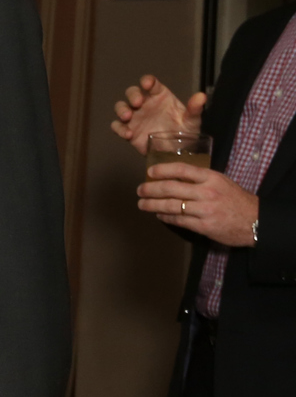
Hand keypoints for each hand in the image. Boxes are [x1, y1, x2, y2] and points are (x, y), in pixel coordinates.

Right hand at [111, 73, 204, 152]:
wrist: (176, 152)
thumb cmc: (184, 132)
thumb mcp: (192, 120)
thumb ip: (194, 109)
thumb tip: (202, 96)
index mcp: (159, 96)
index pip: (150, 83)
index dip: (147, 81)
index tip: (147, 84)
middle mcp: (144, 103)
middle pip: (132, 92)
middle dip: (132, 95)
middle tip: (137, 103)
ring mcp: (135, 117)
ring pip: (121, 107)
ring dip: (121, 109)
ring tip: (127, 117)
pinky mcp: (128, 130)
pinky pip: (117, 126)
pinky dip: (119, 129)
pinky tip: (128, 134)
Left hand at [139, 165, 258, 247]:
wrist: (256, 220)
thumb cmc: (236, 199)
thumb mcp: (221, 182)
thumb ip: (200, 179)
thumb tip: (173, 177)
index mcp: (211, 178)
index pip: (182, 170)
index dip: (163, 170)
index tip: (150, 172)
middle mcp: (207, 192)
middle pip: (171, 189)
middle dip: (151, 189)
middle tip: (140, 190)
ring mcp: (204, 210)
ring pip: (171, 206)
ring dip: (152, 204)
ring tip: (142, 203)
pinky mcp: (203, 226)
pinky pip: (179, 220)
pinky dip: (165, 217)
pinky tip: (159, 214)